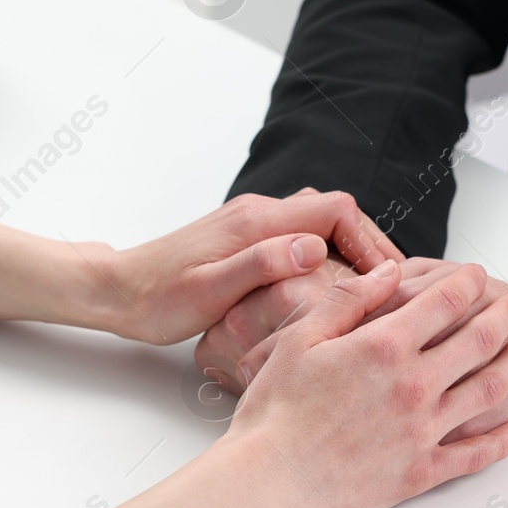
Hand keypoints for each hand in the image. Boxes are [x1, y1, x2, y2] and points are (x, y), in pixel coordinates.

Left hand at [94, 191, 402, 345]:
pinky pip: (300, 235)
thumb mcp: (209, 291)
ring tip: (369, 288)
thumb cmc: (156, 299)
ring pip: (319, 222)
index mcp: (256, 222)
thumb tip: (312, 248)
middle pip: (334, 211)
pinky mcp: (244, 239)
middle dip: (369, 243)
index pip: (335, 208)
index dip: (370, 239)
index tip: (386, 276)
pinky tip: (331, 287)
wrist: (115, 291)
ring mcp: (251, 224)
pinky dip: (328, 254)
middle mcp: (258, 213)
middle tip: (392, 284)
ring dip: (349, 248)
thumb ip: (262, 265)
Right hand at [222, 260, 507, 507]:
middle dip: (504, 317)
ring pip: (487, 391)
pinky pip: (474, 455)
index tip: (478, 274)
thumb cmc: (273, 415)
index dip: (466, 283)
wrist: (267, 485)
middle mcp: (412, 385)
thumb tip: (388, 274)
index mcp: (383, 347)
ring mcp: (422, 431)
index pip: (442, 302)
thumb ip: (348, 300)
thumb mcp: (300, 339)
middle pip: (477, 341)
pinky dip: (502, 441)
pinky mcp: (420, 472)